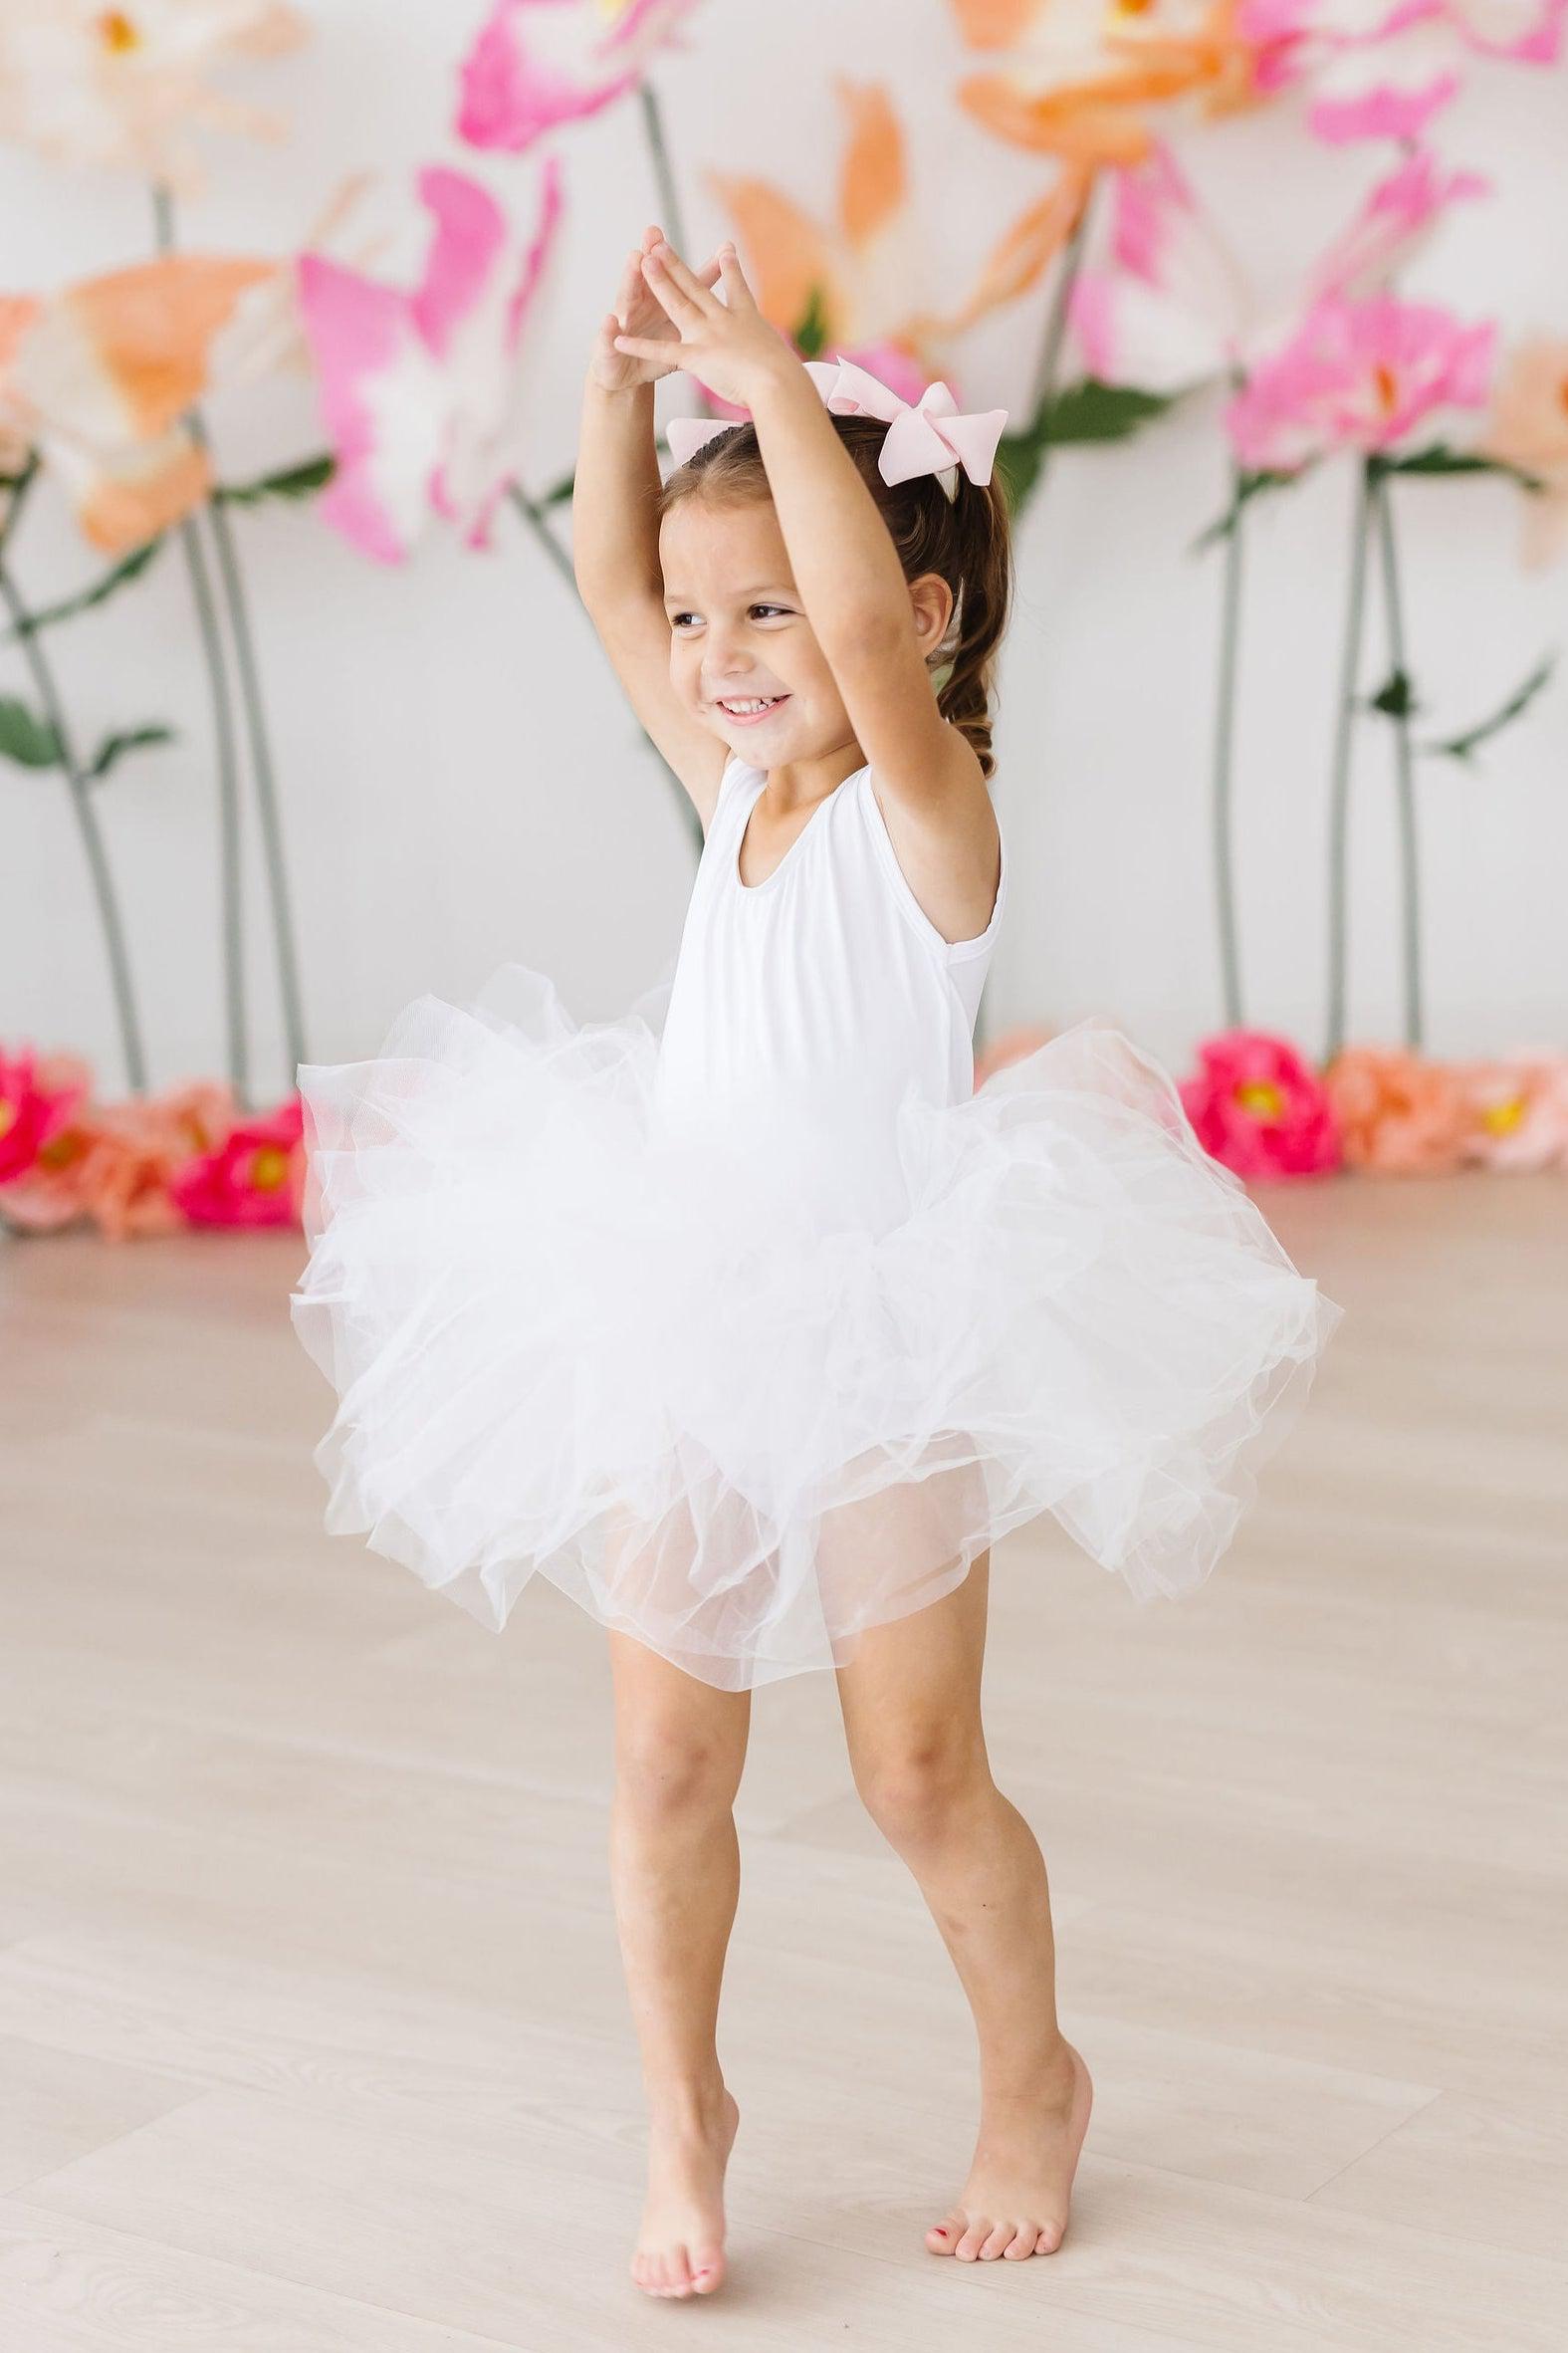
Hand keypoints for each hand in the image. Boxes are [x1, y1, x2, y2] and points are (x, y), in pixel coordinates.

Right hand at [589, 223, 724, 392]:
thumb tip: (728, 295)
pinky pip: (607, 335)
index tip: (696, 240)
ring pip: (627, 296)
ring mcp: (623, 320)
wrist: (624, 372)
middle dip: (652, 253)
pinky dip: (608, 328)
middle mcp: (641, 302)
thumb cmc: (654, 347)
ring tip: (635, 258)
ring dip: (631, 277)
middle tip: (656, 232)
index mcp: (661, 298)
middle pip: (648, 275)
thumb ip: (698, 308)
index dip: (687, 260)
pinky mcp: (607, 342)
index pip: (676, 277)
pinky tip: (610, 319)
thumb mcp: (679, 330)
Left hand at [612, 236, 795, 410]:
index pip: (736, 288)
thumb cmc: (785, 377)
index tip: (725, 248)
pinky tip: (621, 337)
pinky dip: (640, 344)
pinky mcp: (698, 357)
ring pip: (678, 304)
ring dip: (659, 282)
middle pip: (697, 287)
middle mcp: (724, 320)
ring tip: (643, 261)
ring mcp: (709, 335)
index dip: (729, 267)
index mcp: (746, 318)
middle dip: (677, 264)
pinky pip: (663, 350)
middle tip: (660, 244)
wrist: (780, 383)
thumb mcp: (782, 354)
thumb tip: (784, 359)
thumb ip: (774, 351)